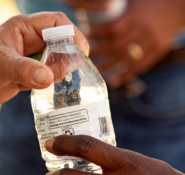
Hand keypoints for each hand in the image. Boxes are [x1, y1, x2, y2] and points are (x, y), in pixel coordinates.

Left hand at [0, 12, 88, 106]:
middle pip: (61, 43)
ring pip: (56, 60)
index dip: (72, 34)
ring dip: (62, 70)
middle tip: (71, 71)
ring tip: (60, 81)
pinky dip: (54, 81)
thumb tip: (49, 77)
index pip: (57, 23)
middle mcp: (30, 42)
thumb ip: (23, 69)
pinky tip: (53, 87)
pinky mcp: (29, 74)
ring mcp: (31, 59)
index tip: (81, 52)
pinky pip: (48, 75)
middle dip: (70, 55)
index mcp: (24, 29)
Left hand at [67, 0, 184, 87]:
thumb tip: (92, 22)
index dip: (97, 36)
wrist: (178, 7)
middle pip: (117, 45)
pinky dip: (126, 75)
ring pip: (128, 58)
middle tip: (86, 59)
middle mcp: (144, 29)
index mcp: (136, 15)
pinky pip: (140, 66)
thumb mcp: (133, 4)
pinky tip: (115, 81)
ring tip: (97, 71)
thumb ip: (117, 15)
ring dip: (110, 67)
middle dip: (100, 53)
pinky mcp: (158, 51)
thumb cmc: (150, 4)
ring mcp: (153, 42)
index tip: (85, 42)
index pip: (112, 28)